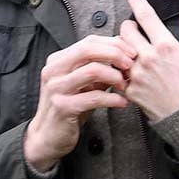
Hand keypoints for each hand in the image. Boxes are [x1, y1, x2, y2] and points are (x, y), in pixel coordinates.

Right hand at [23, 34, 134, 171]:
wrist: (48, 137)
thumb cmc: (69, 107)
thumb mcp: (84, 84)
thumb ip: (100, 68)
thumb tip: (124, 53)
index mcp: (58, 60)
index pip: (89, 41)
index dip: (113, 44)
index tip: (131, 51)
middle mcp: (54, 70)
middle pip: (88, 49)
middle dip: (115, 53)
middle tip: (131, 63)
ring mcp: (56, 88)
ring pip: (92, 70)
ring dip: (115, 76)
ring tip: (125, 84)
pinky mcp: (62, 107)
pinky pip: (93, 97)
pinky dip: (112, 98)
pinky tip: (122, 102)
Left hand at [119, 0, 178, 120]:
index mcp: (166, 46)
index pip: (146, 17)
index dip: (137, 2)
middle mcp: (148, 58)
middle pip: (126, 31)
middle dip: (129, 26)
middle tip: (134, 29)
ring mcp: (137, 75)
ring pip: (118, 51)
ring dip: (122, 47)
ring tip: (131, 50)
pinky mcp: (131, 91)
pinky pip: (118, 73)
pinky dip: (121, 69)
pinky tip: (129, 69)